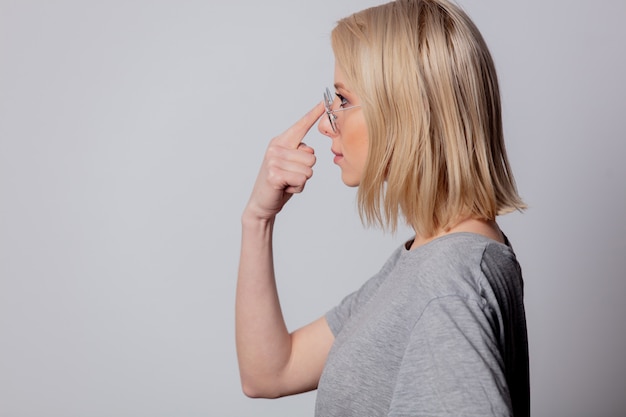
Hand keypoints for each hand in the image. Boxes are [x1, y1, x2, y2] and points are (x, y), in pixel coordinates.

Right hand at [244, 102, 324, 220]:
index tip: (324, 102)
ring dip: (301, 181)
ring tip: (287, 182)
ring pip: (309, 169)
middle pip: (312, 156)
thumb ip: (300, 154)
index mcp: (280, 142)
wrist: (262, 204)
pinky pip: (302, 179)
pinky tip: (285, 188)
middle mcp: (276, 147)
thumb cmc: (279, 184)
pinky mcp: (275, 174)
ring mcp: (274, 160)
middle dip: (306, 171)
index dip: (313, 114)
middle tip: (290, 177)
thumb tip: (309, 150)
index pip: (301, 126)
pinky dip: (297, 188)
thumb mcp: (290, 165)